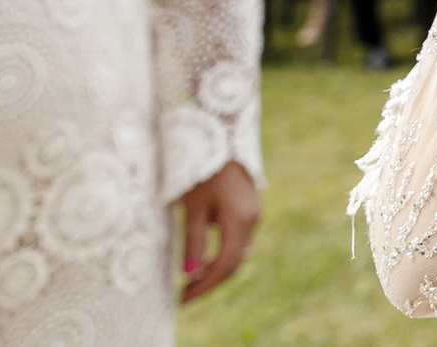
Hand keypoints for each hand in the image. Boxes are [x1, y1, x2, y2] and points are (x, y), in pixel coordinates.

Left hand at [176, 160, 259, 302]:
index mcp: (241, 221)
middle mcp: (253, 220)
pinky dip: (221, 254)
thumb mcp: (194, 208)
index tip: (182, 300)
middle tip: (184, 295)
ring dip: (215, 268)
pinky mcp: (249, 208)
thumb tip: (189, 274)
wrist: (222, 136)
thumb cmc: (204, 171)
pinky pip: (237, 240)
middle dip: (210, 281)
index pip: (224, 266)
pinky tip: (204, 257)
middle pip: (234, 262)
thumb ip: (193, 242)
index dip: (204, 286)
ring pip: (237, 252)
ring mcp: (254, 214)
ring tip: (189, 279)